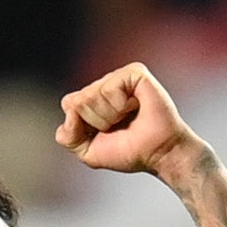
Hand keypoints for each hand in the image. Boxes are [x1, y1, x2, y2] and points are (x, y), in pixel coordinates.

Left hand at [56, 60, 196, 176]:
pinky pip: (110, 87)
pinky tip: (135, 107)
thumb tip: (70, 109)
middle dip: (97, 122)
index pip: (69, 104)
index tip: (105, 134)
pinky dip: (120, 105)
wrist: (159, 153)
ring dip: (110, 115)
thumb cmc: (130, 151)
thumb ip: (67, 136)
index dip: (83, 126)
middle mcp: (104, 85)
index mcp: (92, 100)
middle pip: (79, 100)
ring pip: (92, 94)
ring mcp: (119, 77)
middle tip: (120, 126)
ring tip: (129, 117)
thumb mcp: (88, 152)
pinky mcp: (134, 73)